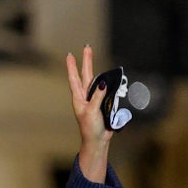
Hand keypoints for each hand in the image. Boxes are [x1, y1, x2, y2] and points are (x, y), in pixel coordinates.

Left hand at [66, 45, 110, 182]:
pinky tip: (117, 84)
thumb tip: (101, 82)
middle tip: (87, 47)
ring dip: (103, 75)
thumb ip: (96, 96)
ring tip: (108, 73)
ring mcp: (95, 99)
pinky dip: (112, 86)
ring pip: (100, 82)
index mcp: (79, 98)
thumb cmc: (90, 128)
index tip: (70, 55)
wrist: (98, 140)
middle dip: (87, 61)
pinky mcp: (104, 103)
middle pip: (87, 75)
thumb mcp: (91, 111)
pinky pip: (109, 91)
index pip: (74, 78)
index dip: (72, 67)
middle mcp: (86, 96)